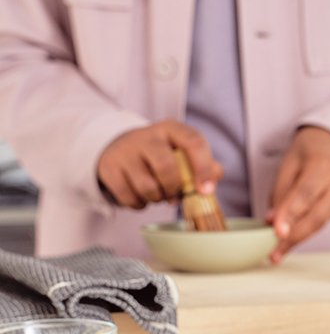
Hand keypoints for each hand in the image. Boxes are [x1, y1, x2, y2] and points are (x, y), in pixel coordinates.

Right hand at [96, 120, 222, 208]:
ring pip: (147, 187)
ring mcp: (125, 151)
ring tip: (159, 195)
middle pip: (166, 168)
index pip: (194, 142)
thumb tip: (216, 175)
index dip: (203, 168)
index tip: (205, 190)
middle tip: (176, 195)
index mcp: (172, 129)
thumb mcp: (183, 152)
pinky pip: (128, 197)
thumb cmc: (162, 154)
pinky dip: (140, 204)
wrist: (120, 147)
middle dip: (175, 189)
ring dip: (157, 199)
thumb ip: (205, 164)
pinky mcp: (109, 168)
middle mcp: (148, 136)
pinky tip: (143, 197)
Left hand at [267, 126, 329, 262]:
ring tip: (277, 252)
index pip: (306, 194)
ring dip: (298, 238)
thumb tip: (272, 222)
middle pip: (317, 215)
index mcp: (325, 165)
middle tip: (273, 252)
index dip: (291, 214)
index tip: (276, 232)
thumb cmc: (306, 154)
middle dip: (294, 236)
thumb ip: (281, 192)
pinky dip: (306, 231)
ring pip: (321, 223)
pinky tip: (292, 238)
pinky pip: (324, 222)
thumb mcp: (287, 165)